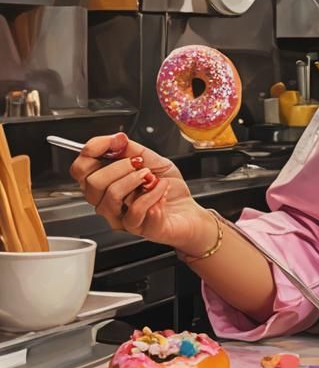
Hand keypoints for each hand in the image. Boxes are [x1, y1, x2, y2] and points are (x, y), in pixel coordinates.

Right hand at [70, 133, 214, 255]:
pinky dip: (153, 194)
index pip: (80, 168)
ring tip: (151, 177)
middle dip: (119, 166)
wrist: (188, 210)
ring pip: (110, 196)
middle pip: (91, 183)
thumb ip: (130, 148)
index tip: (116, 140)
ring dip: (135, 179)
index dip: (93, 150)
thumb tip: (116, 139)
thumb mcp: (151, 159)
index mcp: (106, 183)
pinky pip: (135, 211)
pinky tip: (161, 189)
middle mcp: (107, 202)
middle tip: (140, 165)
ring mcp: (119, 217)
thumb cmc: (168, 187)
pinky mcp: (137, 228)